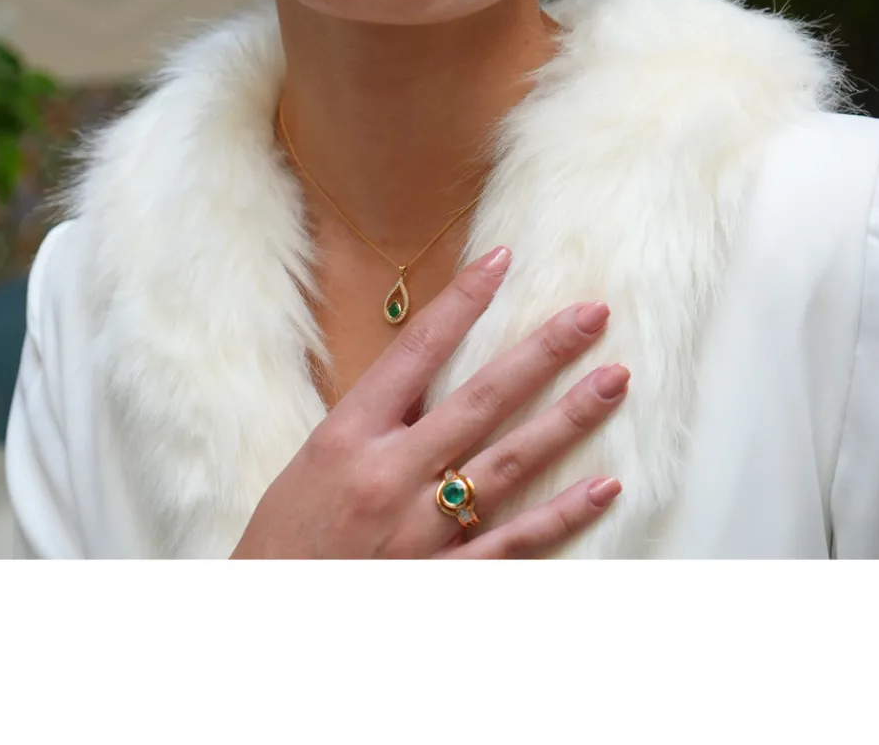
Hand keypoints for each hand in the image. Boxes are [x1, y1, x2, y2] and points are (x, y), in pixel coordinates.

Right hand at [230, 246, 628, 557]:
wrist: (265, 617)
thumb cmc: (287, 533)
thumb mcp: (317, 456)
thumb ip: (376, 416)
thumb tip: (432, 367)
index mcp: (348, 434)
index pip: (416, 350)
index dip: (463, 302)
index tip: (502, 260)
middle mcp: (390, 475)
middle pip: (482, 399)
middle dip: (542, 352)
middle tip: (593, 314)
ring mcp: (422, 530)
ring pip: (511, 463)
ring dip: (569, 417)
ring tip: (613, 379)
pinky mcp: (444, 580)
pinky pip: (515, 542)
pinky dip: (562, 513)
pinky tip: (604, 485)